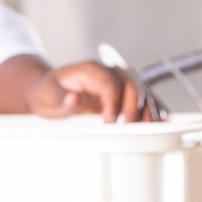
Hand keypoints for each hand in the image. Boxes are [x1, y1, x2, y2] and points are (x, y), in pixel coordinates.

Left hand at [29, 61, 143, 122]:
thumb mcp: (48, 96)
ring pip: (143, 93)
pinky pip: (144, 101)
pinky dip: (151, 112)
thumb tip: (74, 99)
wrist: (52, 92)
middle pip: (131, 86)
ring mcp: (118, 84)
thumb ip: (61, 98)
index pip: (110, 82)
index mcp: (91, 70)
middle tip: (125, 129)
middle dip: (132, 109)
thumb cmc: (49, 93)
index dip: (113, 102)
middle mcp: (109, 73)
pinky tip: (152, 126)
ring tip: (142, 130)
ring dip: (146, 112)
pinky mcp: (124, 96)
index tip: (108, 120)